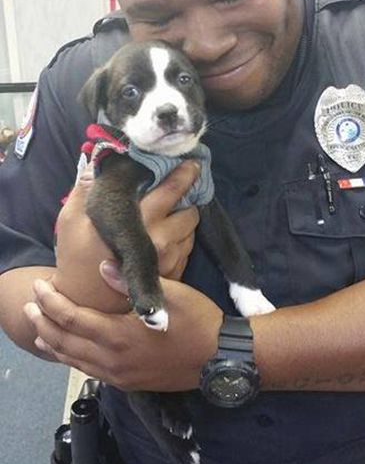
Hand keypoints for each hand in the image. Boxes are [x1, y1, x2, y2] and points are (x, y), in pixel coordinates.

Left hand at [24, 278, 222, 391]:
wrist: (220, 358)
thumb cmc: (198, 320)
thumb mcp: (171, 293)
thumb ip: (132, 282)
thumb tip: (102, 267)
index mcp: (120, 335)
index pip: (72, 318)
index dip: (51, 302)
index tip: (40, 285)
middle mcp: (113, 360)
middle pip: (65, 342)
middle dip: (43, 322)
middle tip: (30, 305)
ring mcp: (120, 375)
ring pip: (73, 361)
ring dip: (53, 343)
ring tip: (39, 329)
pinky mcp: (128, 383)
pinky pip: (89, 371)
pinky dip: (71, 359)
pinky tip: (69, 351)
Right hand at [52, 160, 200, 312]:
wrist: (88, 302)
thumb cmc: (78, 258)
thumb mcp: (73, 220)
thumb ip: (86, 187)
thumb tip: (98, 161)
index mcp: (141, 222)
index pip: (174, 189)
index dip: (185, 173)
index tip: (191, 163)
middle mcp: (162, 239)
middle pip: (191, 209)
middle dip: (186, 199)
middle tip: (175, 192)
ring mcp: (171, 259)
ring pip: (191, 228)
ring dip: (183, 219)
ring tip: (167, 215)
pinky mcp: (175, 273)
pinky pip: (188, 247)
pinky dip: (181, 238)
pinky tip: (164, 235)